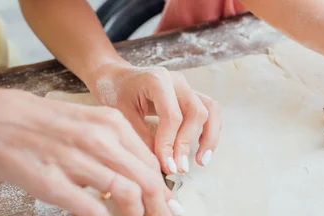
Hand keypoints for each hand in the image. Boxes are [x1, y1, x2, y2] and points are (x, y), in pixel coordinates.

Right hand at [0, 89, 180, 215]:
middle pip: (146, 180)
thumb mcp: (91, 124)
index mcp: (112, 124)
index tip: (169, 204)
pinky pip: (91, 208)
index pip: (151, 163)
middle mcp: (98, 139)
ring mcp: (75, 160)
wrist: (0, 118)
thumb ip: (119, 147)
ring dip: (139, 214)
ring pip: (127, 193)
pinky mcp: (52, 180)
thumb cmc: (49, 125)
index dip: (164, 189)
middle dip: (160, 206)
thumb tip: (145, 176)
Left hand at [85, 62, 220, 174]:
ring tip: (201, 161)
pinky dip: (210, 132)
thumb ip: (140, 136)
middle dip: (188, 143)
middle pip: (196, 112)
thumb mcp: (119, 114)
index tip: (166, 166)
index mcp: (157, 80)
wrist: (114, 77)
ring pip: (210, 110)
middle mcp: (177, 81)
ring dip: (209, 137)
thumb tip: (162, 163)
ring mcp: (187, 87)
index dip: (170, 143)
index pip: (172, 115)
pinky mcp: (191, 95)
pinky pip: (210, 112)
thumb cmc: (113, 93)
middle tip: (179, 167)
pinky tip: (202, 151)